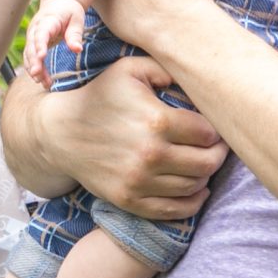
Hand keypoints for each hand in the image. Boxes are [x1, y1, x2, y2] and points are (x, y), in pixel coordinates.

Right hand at [23, 0, 85, 87]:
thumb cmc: (69, 10)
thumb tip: (77, 50)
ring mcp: (32, 37)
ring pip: (29, 55)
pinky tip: (42, 81)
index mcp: (47, 20)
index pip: (41, 33)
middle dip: (33, 61)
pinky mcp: (33, 44)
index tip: (42, 56)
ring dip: (34, 68)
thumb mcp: (76, 18)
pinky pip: (31, 58)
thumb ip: (75, 34)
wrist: (58, 2)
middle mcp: (35, 29)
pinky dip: (35, 69)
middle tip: (37, 75)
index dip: (40, 45)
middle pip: (32, 47)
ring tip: (43, 83)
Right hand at [39, 55, 226, 219]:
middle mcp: (151, 154)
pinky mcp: (129, 200)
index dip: (217, 130)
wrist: (59, 133)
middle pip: (207, 163)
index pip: (208, 134)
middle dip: (218, 154)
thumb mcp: (129, 69)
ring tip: (202, 163)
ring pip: (194, 186)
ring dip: (205, 176)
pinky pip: (174, 210)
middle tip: (217, 147)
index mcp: (157, 121)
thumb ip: (166, 67)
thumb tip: (198, 78)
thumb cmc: (99, 96)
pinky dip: (192, 202)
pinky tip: (196, 189)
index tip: (215, 128)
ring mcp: (140, 181)